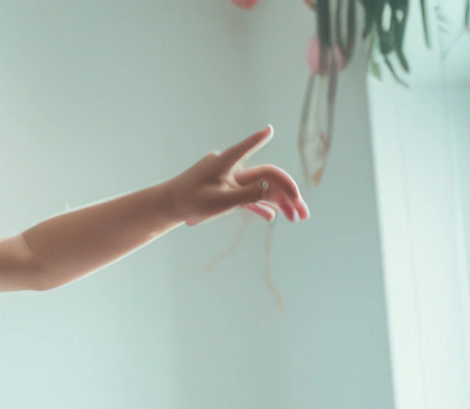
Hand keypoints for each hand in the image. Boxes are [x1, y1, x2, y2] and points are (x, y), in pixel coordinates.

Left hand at [164, 127, 308, 225]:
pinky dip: (259, 205)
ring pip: (260, 188)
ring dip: (277, 202)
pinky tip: (272, 216)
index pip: (247, 148)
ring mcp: (229, 178)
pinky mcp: (226, 190)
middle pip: (266, 177)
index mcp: (225, 163)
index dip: (258, 139)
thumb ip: (246, 195)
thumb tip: (270, 189)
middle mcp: (230, 167)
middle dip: (287, 193)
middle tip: (303, 211)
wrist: (167, 207)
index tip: (268, 130)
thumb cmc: (189, 201)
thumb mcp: (220, 201)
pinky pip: (247, 196)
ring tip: (296, 217)